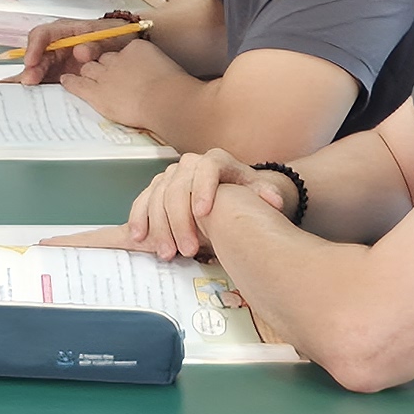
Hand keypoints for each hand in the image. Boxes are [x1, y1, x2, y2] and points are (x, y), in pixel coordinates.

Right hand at [14, 12, 141, 86]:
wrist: (125, 49)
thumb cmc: (116, 38)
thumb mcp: (109, 37)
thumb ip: (96, 43)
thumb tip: (81, 52)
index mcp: (65, 31)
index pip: (43, 35)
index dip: (35, 47)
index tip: (31, 60)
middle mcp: (57, 47)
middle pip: (37, 56)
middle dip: (32, 69)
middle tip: (29, 81)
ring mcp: (58, 63)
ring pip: (39, 71)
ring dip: (32, 81)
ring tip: (26, 92)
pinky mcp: (62, 77)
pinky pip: (48, 83)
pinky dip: (39, 91)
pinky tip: (29, 98)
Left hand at [51, 33, 185, 123]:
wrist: (166, 101)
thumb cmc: (174, 91)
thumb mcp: (171, 71)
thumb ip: (160, 71)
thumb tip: (164, 81)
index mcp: (138, 48)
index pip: (124, 52)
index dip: (123, 62)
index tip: (126, 68)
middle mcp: (118, 58)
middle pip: (104, 58)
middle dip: (102, 65)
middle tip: (105, 74)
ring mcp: (105, 74)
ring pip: (89, 69)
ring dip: (86, 73)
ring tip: (80, 75)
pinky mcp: (97, 92)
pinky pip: (78, 84)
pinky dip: (71, 82)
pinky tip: (66, 81)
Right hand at [118, 148, 282, 259]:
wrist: (231, 189)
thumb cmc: (244, 192)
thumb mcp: (259, 191)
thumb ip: (266, 194)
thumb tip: (274, 200)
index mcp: (217, 161)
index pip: (207, 169)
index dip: (203, 189)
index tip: (203, 214)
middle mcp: (190, 163)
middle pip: (178, 188)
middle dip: (179, 221)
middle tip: (187, 249)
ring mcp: (171, 175)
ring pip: (157, 197)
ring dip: (159, 227)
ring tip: (167, 252)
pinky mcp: (158, 187)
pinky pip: (143, 201)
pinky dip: (140, 219)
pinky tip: (139, 237)